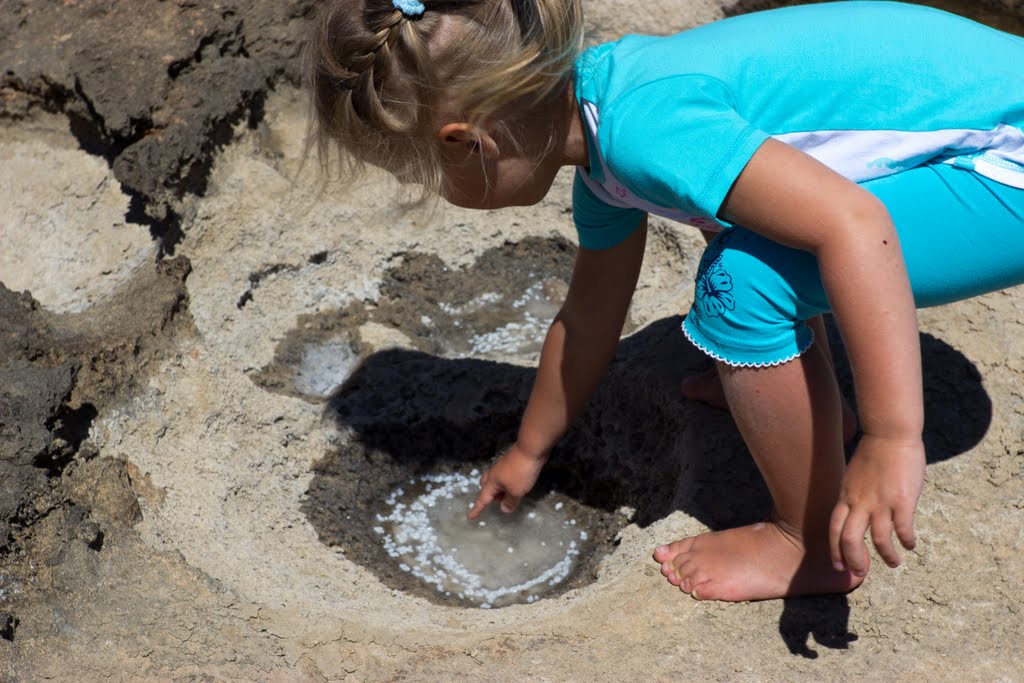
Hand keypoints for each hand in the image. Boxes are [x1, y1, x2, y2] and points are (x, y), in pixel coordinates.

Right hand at [467, 444, 546, 519]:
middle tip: (500, 501)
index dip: (477, 509)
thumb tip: (504, 509)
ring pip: (495, 481)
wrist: (530, 449)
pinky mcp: (511, 463)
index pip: (482, 499)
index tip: (470, 517)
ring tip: (510, 494)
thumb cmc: (520, 472)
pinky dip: (507, 483)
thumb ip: (510, 502)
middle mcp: (493, 474)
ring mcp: (502, 466)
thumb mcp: (516, 491)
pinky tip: (517, 484)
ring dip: (499, 489)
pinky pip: (504, 476)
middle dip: (490, 496)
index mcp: (491, 482)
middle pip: (486, 487)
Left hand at [829, 434, 925, 576]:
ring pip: (879, 540)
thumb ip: (853, 496)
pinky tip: (910, 545)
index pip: (834, 528)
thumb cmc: (875, 453)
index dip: (834, 549)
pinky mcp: (902, 501)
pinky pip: (903, 530)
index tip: (839, 565)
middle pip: (849, 540)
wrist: (890, 433)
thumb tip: (857, 514)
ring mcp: (881, 502)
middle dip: (854, 560)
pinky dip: (906, 541)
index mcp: (846, 496)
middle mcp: (859, 502)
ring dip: (886, 556)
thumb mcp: (853, 476)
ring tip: (893, 563)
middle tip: (861, 573)